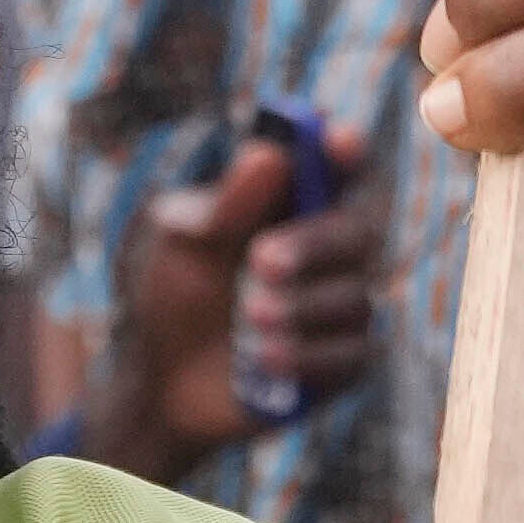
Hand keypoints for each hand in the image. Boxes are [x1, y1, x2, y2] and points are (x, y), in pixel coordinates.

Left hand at [99, 122, 382, 476]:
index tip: (337, 140)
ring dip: (299, 309)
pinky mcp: (343, 362)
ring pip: (354, 299)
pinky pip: (352, 354)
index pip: (338, 167)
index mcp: (292, 205)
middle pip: (361, 233)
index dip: (346, 151)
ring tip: (247, 318)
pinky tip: (262, 358)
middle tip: (261, 261)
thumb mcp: (183, 245)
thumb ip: (226, 205)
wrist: (163, 382)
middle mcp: (329, 251)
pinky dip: (305, 355)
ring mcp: (341, 307)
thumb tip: (267, 154)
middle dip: (313, 246)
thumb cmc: (175, 297)